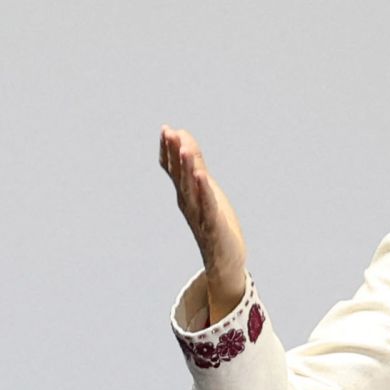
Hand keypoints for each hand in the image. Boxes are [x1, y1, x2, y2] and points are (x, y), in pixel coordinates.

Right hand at [159, 126, 247, 320]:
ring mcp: (200, 216)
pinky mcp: (214, 227)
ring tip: (186, 150)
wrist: (224, 260)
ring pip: (192, 190)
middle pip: (180, 176)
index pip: (173, 170)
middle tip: (169, 133)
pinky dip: (204, 192)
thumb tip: (184, 138)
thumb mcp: (206, 190)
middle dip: (176, 154)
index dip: (169, 150)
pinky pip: (208, 207)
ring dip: (188, 170)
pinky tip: (202, 178)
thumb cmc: (215, 222)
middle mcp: (188, 204)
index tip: (166, 129)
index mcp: (186, 194)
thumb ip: (196, 165)